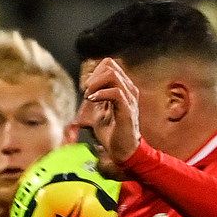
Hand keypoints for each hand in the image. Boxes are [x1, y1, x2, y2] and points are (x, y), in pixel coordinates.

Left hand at [76, 56, 140, 173]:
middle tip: (87, 91)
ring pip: (112, 75)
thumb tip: (87, 84)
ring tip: (89, 96)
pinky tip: (92, 100)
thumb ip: (97, 96)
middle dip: (93, 76)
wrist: (122, 152)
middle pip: (110, 66)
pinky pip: (115, 92)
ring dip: (95, 83)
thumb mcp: (100, 110)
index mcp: (123, 88)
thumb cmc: (113, 133)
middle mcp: (129, 90)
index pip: (109, 65)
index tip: (87, 88)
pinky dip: (100, 94)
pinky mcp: (127, 109)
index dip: (94, 72)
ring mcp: (129, 99)